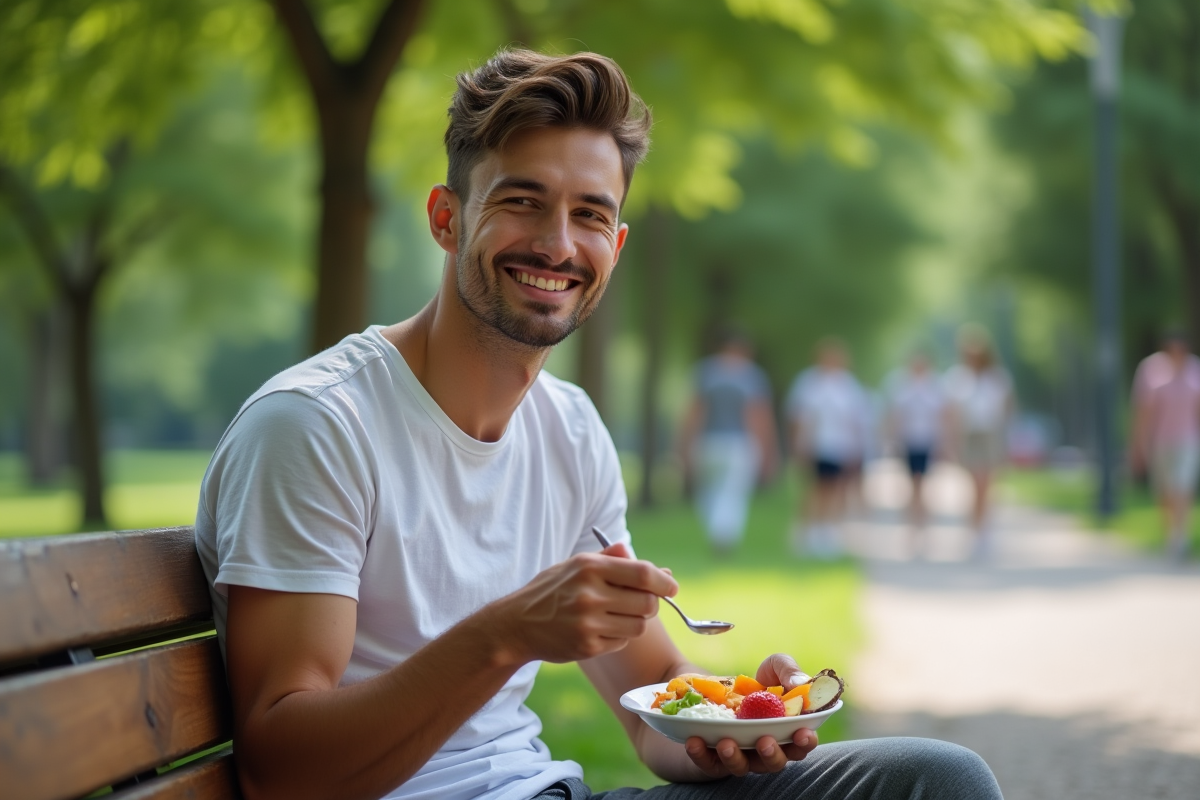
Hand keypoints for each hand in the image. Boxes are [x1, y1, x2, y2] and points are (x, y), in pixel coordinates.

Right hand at [484, 543, 677, 665]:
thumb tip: (660, 571)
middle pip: (647, 603)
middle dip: (649, 604)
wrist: (516, 624)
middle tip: (637, 603)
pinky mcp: (587, 646)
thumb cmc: (551, 591)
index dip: (664, 582)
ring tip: (614, 616)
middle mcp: (590, 594)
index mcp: (589, 567)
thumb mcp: (575, 565)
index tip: (671, 587)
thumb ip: (614, 561)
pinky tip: (597, 630)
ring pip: (638, 626)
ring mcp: (588, 622)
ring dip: (634, 622)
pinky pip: (622, 642)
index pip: (643, 574)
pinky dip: (617, 637)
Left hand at [682, 653, 817, 777]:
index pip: (800, 744)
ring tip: (727, 743)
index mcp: (785, 731)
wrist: (715, 686)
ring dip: (735, 758)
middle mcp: (765, 749)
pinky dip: (701, 755)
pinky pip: (708, 763)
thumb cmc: (757, 682)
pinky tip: (694, 741)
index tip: (803, 733)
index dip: (805, 742)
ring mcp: (740, 755)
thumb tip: (799, 683)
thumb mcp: (774, 667)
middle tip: (765, 741)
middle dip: (772, 755)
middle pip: (773, 762)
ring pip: (741, 767)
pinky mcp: (713, 758)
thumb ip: (789, 671)